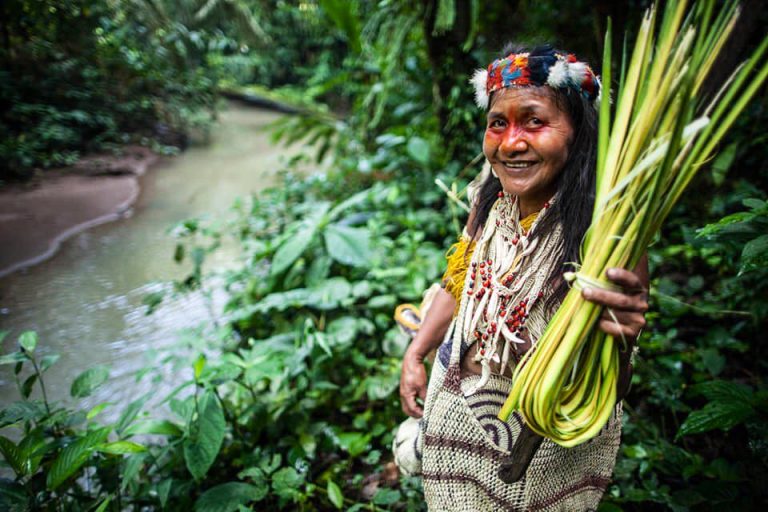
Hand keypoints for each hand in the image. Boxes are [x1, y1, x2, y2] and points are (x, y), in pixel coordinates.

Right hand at [400, 347, 427, 417]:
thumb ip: (425, 396)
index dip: (420, 414)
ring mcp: (404, 391)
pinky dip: (414, 403)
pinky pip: (409, 399)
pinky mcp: (406, 388)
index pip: (412, 409)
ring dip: (415, 409)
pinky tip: (422, 401)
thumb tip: (428, 405)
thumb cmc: (416, 372)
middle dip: (415, 414)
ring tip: (424, 410)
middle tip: (425, 415)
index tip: (428, 415)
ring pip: (407, 405)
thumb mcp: (422, 385)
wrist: (411, 360)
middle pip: (407, 410)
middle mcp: (403, 394)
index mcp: (406, 395)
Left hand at [583, 267, 647, 398]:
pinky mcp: (633, 334)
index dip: (621, 275)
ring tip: (586, 308)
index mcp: (636, 289)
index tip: (607, 272)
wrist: (616, 334)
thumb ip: (593, 283)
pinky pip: (617, 330)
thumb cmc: (606, 306)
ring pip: (617, 314)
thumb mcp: (603, 292)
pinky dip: (604, 326)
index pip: (632, 280)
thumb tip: (568, 276)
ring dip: (600, 312)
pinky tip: (597, 324)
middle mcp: (641, 304)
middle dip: (601, 295)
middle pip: (621, 299)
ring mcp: (639, 320)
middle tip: (585, 292)